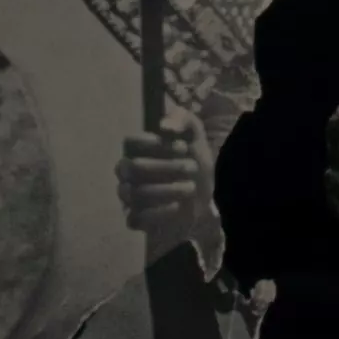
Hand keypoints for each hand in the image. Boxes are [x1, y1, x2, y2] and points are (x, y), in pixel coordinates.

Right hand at [116, 107, 215, 251]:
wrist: (211, 191)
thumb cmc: (195, 158)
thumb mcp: (194, 133)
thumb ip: (182, 119)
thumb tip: (163, 127)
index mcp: (137, 150)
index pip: (129, 142)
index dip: (153, 143)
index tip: (182, 146)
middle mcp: (128, 173)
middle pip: (133, 167)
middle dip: (166, 166)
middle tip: (192, 167)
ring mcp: (130, 196)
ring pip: (133, 193)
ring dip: (166, 189)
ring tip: (191, 187)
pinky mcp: (138, 218)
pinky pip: (134, 219)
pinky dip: (157, 213)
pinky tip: (177, 206)